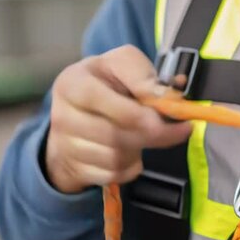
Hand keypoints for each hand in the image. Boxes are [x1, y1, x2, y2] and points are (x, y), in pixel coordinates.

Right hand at [46, 45, 191, 193]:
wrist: (78, 112)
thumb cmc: (107, 83)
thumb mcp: (123, 65)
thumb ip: (144, 76)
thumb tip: (167, 97)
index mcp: (72, 83)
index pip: (101, 100)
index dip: (138, 113)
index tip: (170, 118)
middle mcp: (62, 115)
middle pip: (113, 135)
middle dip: (152, 134)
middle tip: (178, 130)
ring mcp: (66, 146)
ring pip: (115, 158)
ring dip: (140, 149)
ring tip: (144, 134)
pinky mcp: (75, 168)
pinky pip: (114, 174)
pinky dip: (131, 166)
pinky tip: (132, 151)